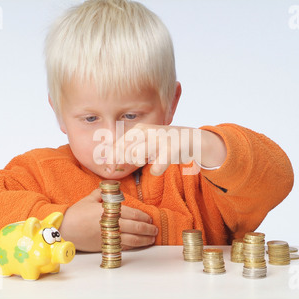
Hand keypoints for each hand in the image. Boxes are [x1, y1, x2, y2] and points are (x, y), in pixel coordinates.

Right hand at [59, 189, 157, 251]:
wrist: (64, 229)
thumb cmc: (77, 213)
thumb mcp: (90, 198)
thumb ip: (104, 193)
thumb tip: (115, 190)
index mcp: (108, 211)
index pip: (132, 213)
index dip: (143, 216)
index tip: (149, 218)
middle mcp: (110, 224)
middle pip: (135, 227)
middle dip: (148, 228)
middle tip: (155, 229)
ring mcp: (108, 237)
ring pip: (132, 240)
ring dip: (144, 239)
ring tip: (152, 238)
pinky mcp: (105, 246)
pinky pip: (123, 247)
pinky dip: (133, 246)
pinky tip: (139, 244)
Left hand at [106, 123, 225, 175]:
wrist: (191, 140)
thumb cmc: (164, 145)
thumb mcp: (145, 146)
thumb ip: (128, 153)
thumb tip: (109, 164)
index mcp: (138, 129)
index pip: (118, 144)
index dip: (110, 157)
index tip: (107, 168)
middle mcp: (147, 131)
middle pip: (124, 151)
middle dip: (122, 162)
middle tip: (124, 166)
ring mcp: (159, 139)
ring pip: (137, 156)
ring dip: (140, 161)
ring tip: (149, 158)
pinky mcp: (171, 147)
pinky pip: (157, 165)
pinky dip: (157, 169)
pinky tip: (158, 168)